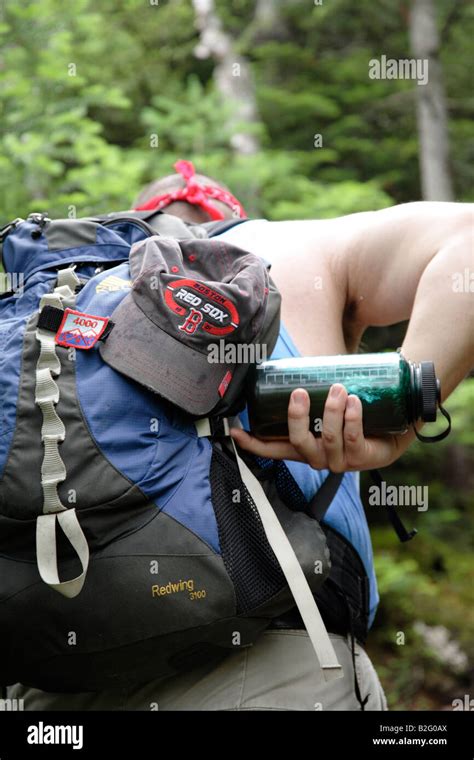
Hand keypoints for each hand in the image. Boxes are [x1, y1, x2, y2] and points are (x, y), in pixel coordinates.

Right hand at [230, 384, 406, 471]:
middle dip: (297, 418)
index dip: (253, 444)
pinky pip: (353, 439)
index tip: (236, 432)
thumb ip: (310, 389)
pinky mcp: (362, 458)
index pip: (273, 449)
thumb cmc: (353, 410)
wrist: (393, 424)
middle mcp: (318, 456)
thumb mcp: (325, 401)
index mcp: (304, 446)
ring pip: (328, 439)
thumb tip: (288, 362)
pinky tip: (353, 403)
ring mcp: (340, 460)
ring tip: (337, 389)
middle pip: (298, 443)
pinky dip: (352, 420)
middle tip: (299, 392)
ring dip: (331, 412)